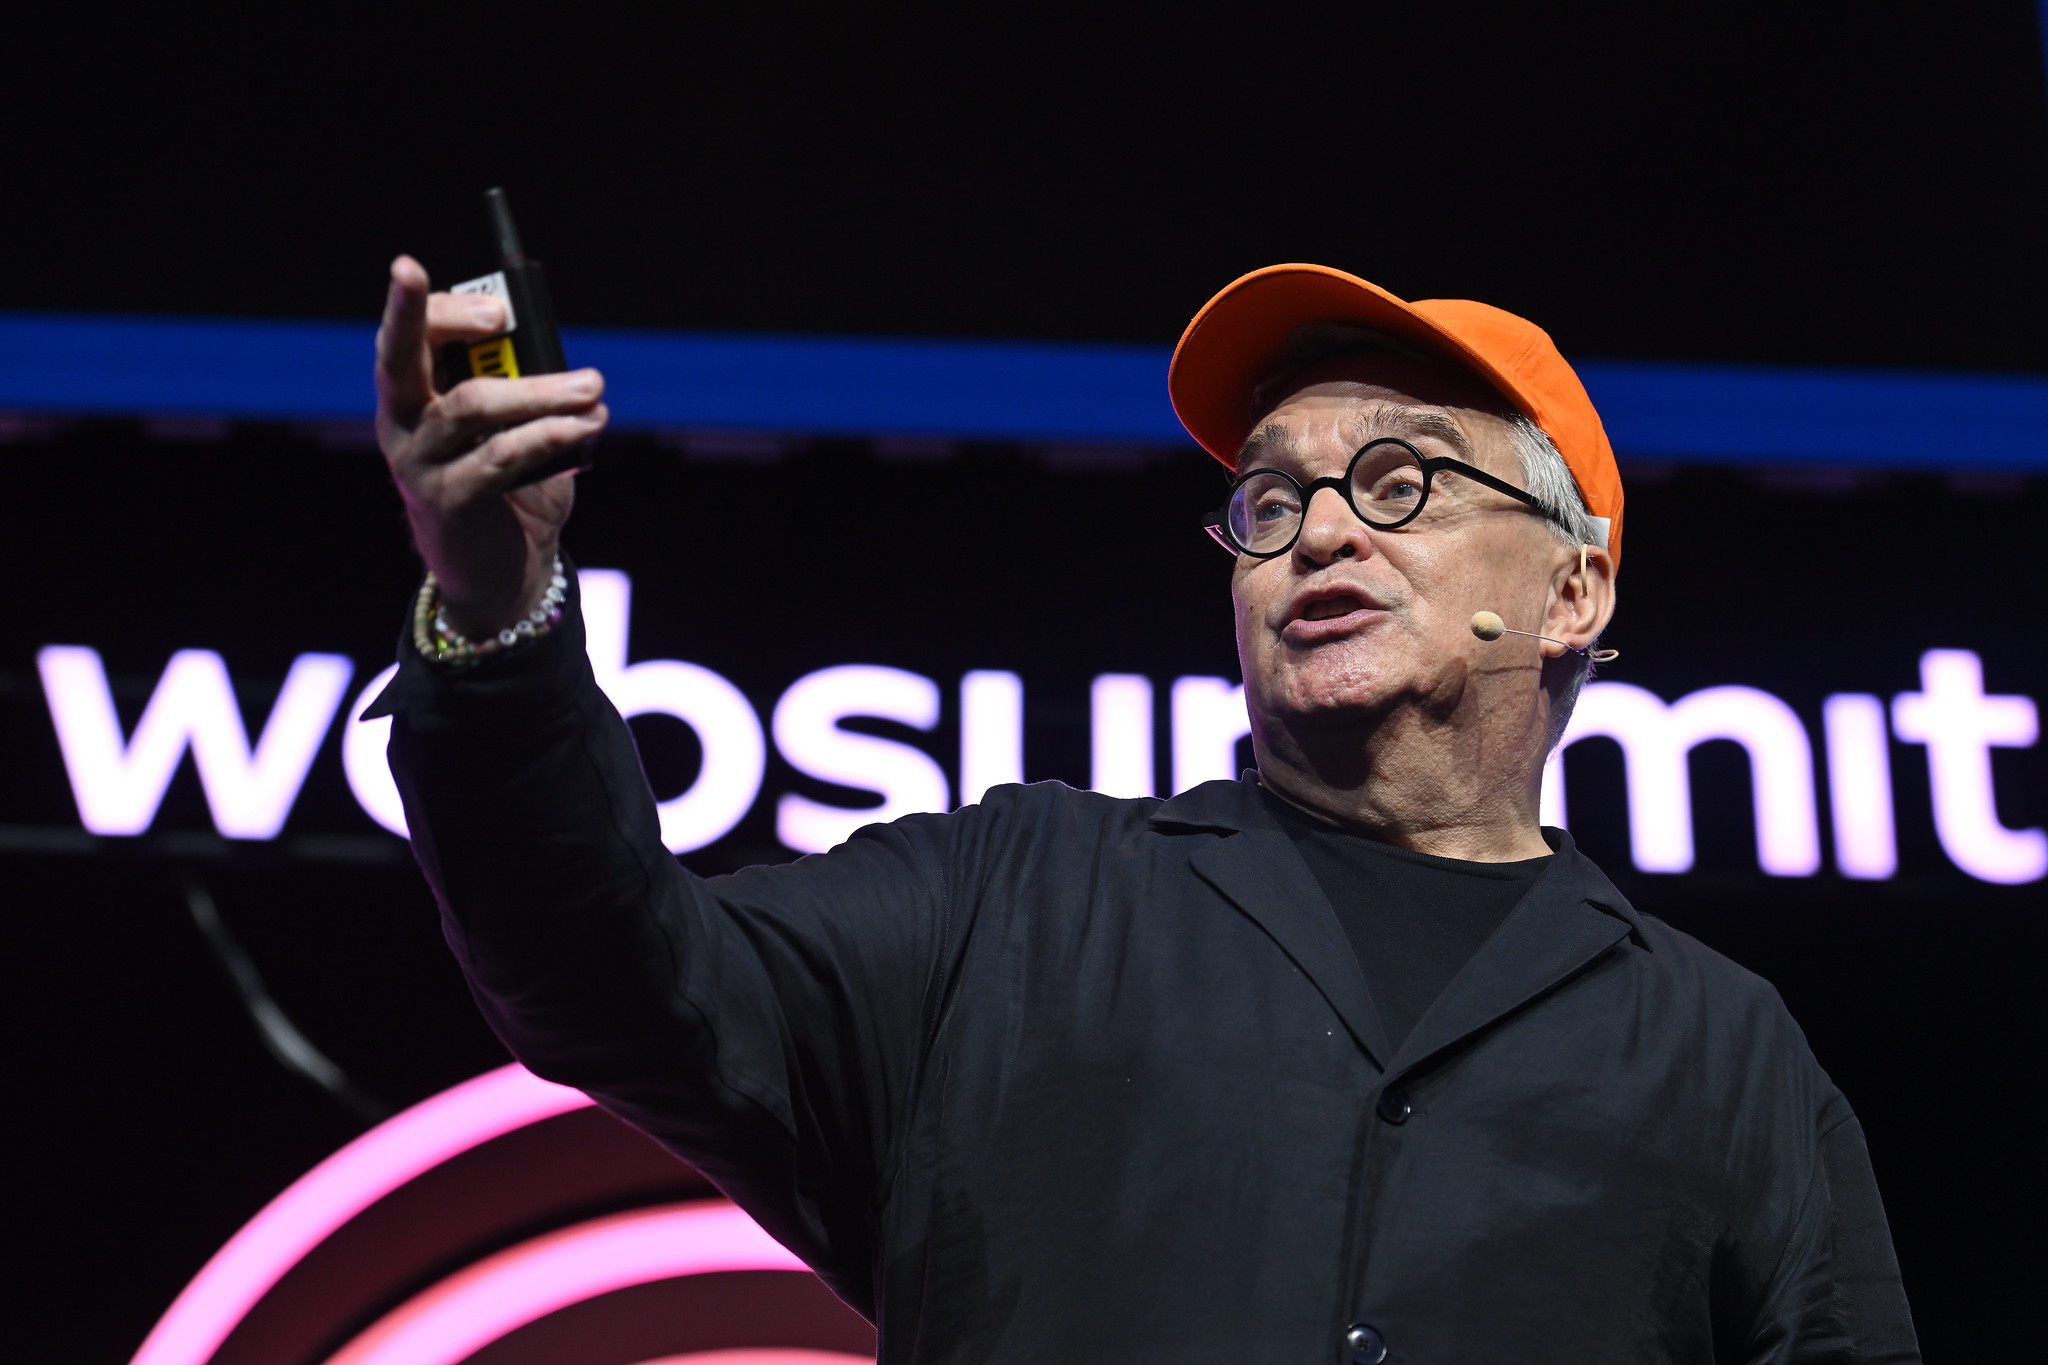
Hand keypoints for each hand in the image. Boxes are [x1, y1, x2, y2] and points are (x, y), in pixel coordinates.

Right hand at [374, 254, 608, 637]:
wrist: (500, 575)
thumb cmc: (509, 490)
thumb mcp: (512, 433)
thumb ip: (526, 396)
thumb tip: (571, 369)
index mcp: (411, 397)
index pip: (407, 339)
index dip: (437, 309)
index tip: (497, 306)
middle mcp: (402, 425)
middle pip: (400, 360)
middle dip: (421, 316)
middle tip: (492, 310)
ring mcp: (420, 465)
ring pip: (472, 405)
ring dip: (540, 390)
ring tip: (592, 386)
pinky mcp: (449, 502)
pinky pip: (502, 456)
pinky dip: (550, 435)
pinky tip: (588, 424)